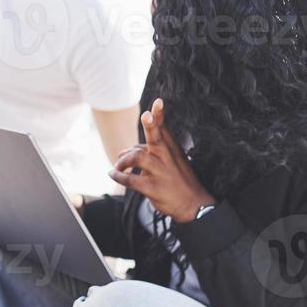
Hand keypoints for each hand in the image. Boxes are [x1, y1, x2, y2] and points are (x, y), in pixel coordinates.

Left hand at [108, 98, 214, 223]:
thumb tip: (125, 150)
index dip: (160, 115)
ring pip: (138, 157)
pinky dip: (118, 176)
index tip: (158, 101)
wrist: (193, 205)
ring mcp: (160, 172)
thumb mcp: (174, 160)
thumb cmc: (179, 179)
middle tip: (145, 115)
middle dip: (151, 125)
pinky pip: (130, 179)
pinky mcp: (153, 187)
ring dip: (122, 160)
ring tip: (117, 166)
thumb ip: (150, 152)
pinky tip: (113, 174)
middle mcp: (166, 158)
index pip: (164, 128)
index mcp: (171, 149)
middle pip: (156, 138)